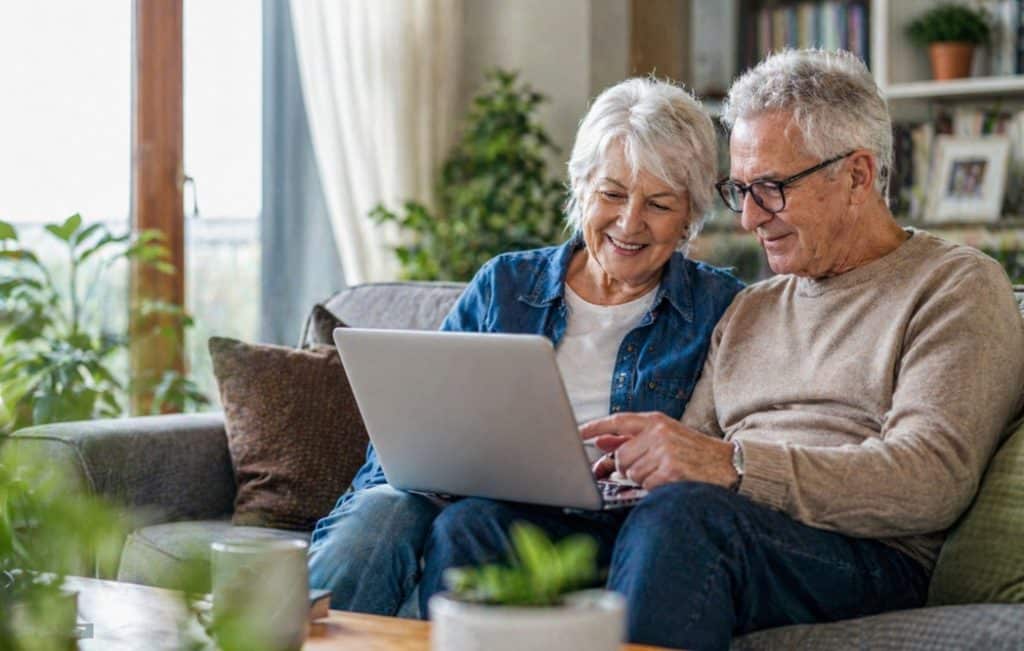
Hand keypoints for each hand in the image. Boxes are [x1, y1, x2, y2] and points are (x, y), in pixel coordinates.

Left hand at [580, 412, 736, 490]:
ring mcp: (664, 451)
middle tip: (646, 469)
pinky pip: (645, 484)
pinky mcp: (670, 471)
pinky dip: (653, 487)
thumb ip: (632, 438)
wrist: (729, 466)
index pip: (616, 421)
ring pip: (630, 473)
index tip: (576, 434)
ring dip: (642, 479)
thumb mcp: (665, 437)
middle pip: (620, 456)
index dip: (594, 427)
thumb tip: (600, 441)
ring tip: (662, 473)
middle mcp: (658, 433)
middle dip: (626, 468)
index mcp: (655, 421)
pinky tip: (668, 481)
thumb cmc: (693, 453)